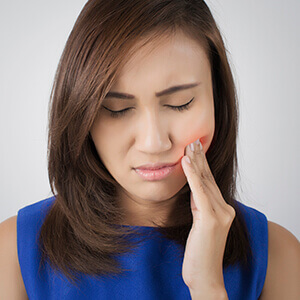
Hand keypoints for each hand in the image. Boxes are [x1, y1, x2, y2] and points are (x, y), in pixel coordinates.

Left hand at [181, 138, 234, 297]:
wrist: (205, 276)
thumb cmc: (200, 252)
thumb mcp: (199, 224)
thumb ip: (199, 206)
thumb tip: (193, 189)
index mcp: (221, 210)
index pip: (209, 182)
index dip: (202, 165)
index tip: (195, 149)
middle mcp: (224, 209)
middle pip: (208, 179)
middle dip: (199, 159)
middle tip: (193, 141)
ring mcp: (220, 214)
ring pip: (204, 182)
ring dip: (195, 162)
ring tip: (189, 146)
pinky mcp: (211, 220)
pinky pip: (199, 193)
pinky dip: (192, 176)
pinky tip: (185, 162)